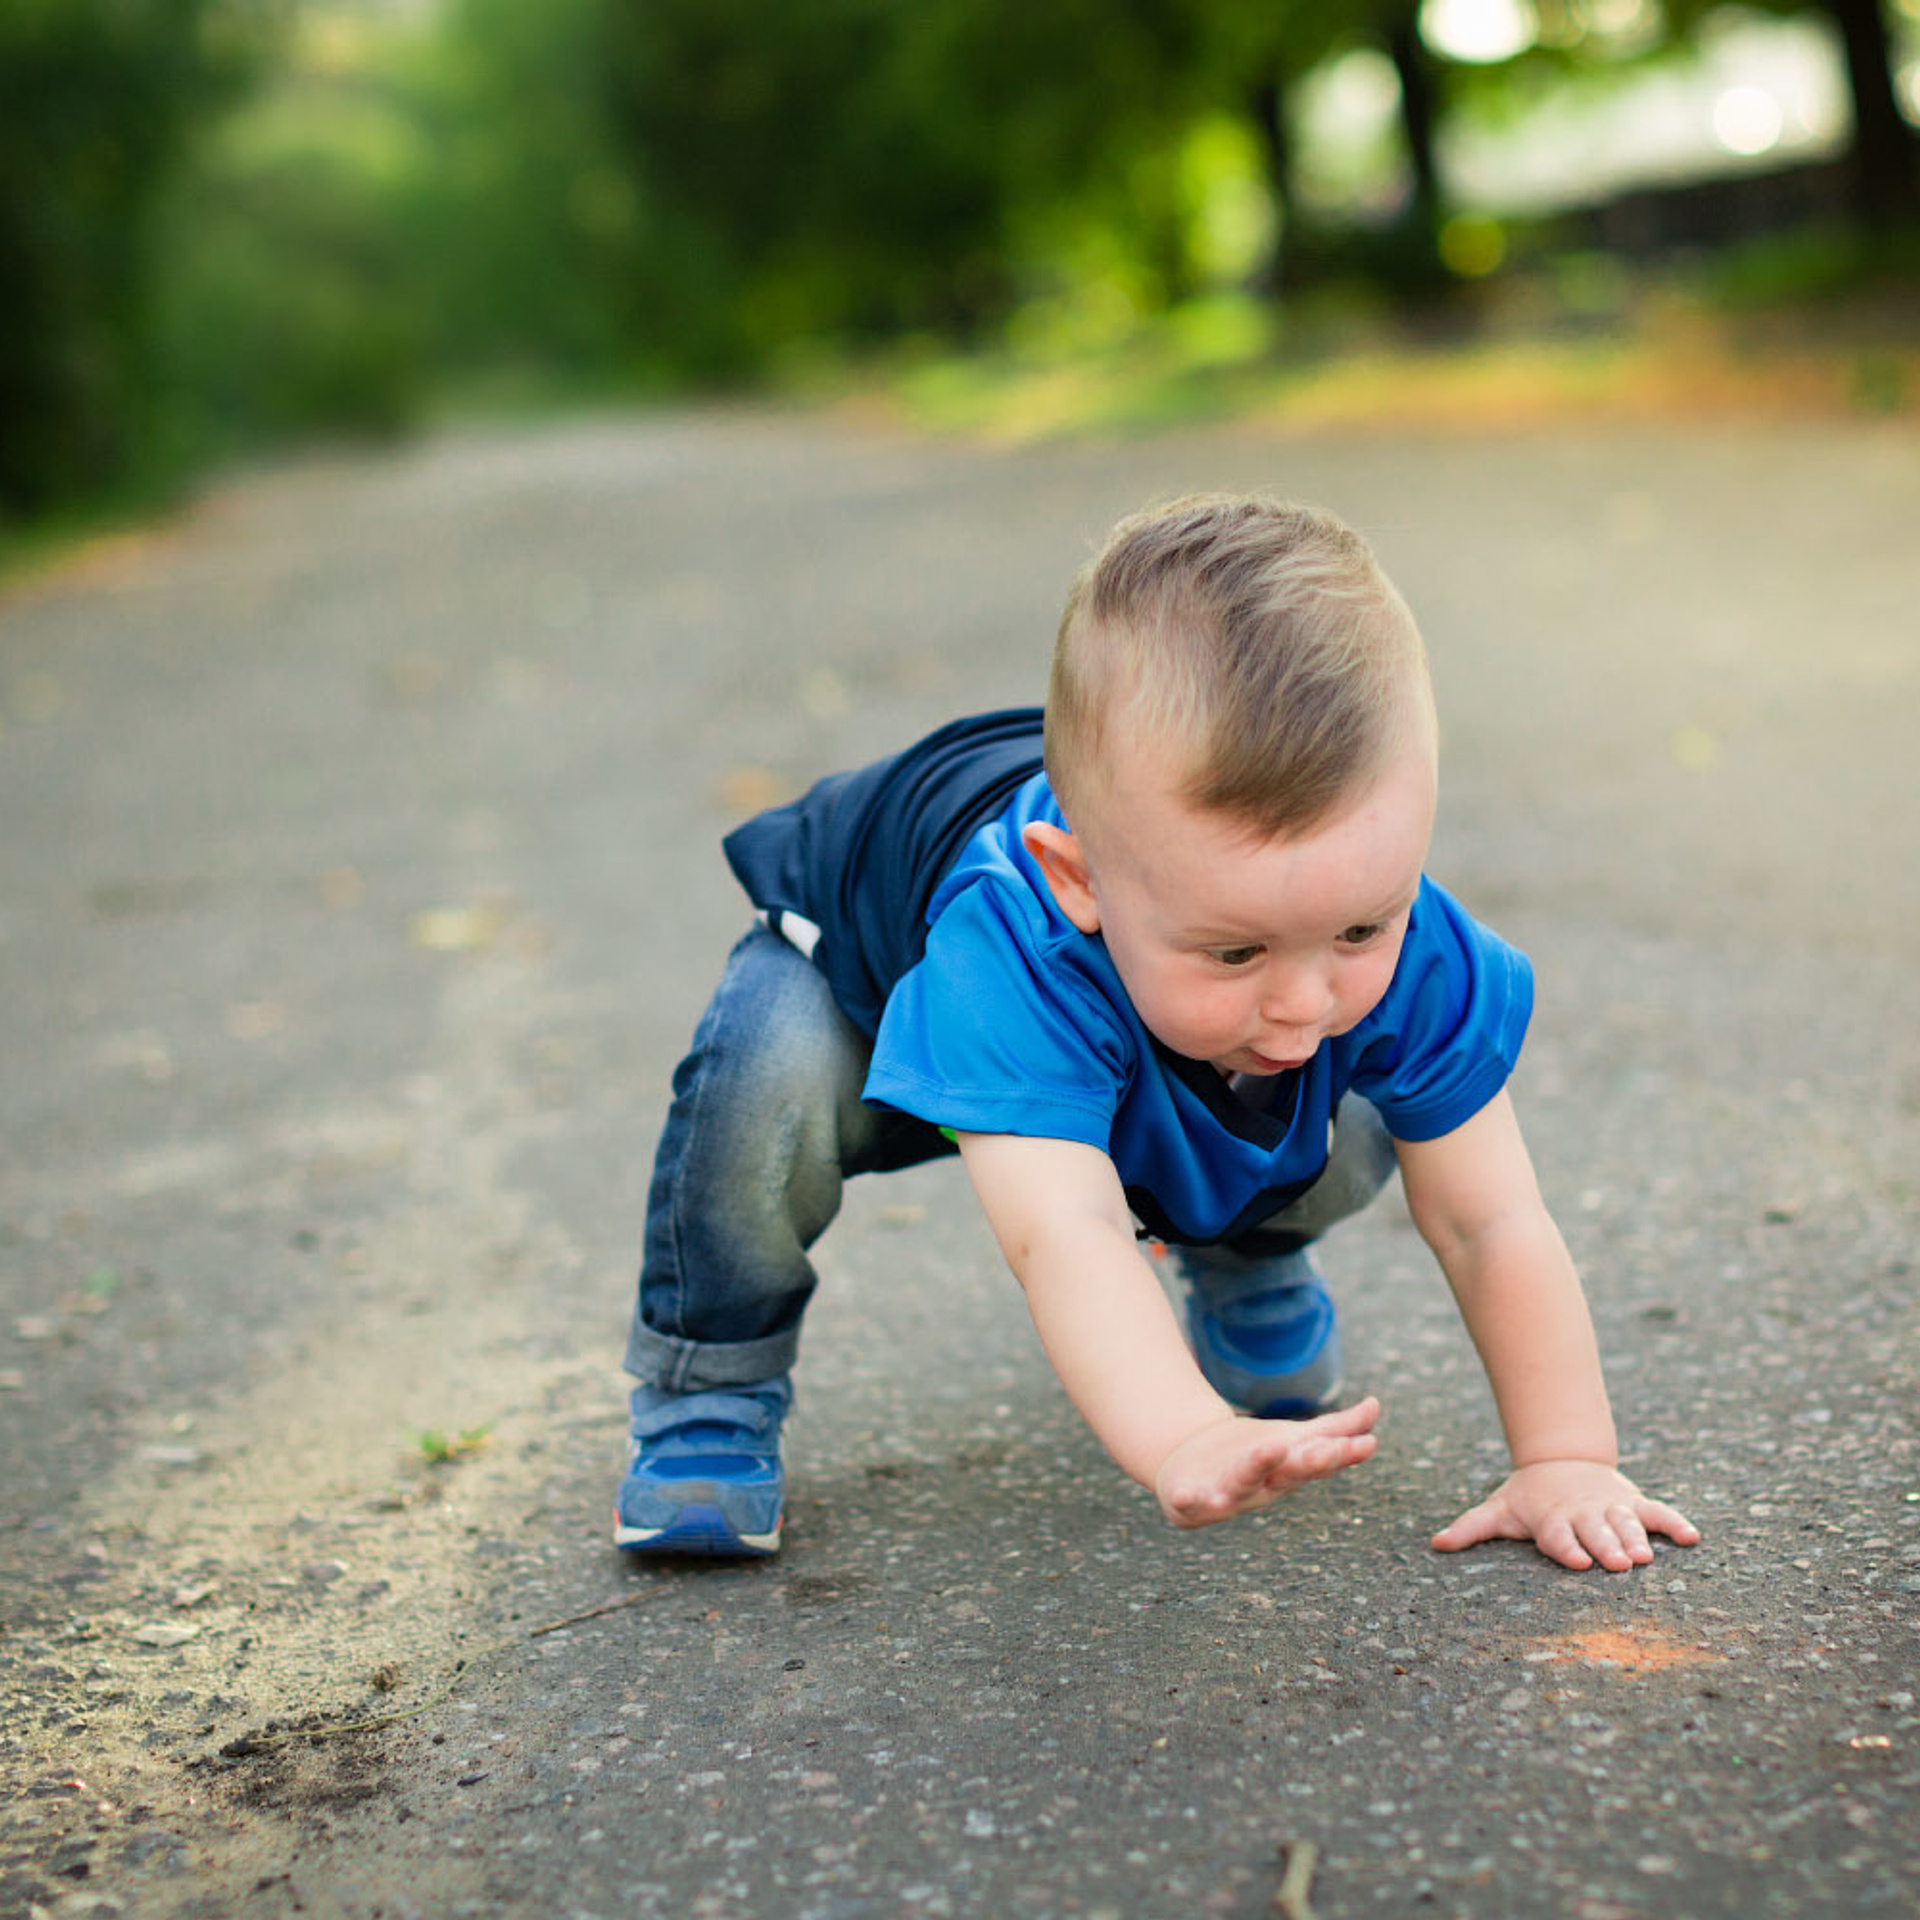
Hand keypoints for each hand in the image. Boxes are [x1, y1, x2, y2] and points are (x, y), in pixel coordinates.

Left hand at [1154, 1397, 1379, 1529]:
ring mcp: (1226, 1495)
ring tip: (1270, 1447)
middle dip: (1306, 1462)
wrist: (1188, 1465)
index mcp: (1288, 1470)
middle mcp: (1261, 1487)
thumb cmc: (1251, 1456)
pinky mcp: (1189, 1500)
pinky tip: (1187, 1495)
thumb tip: (1376, 1405)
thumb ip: (1334, 1428)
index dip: (1341, 1454)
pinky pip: (1190, 1503)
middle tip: (1324, 1450)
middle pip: (1286, 1473)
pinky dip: (1191, 1500)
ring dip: (1254, 1469)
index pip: (1318, 1460)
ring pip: (1241, 1485)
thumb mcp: (1291, 1440)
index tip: (1369, 1444)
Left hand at [1432, 1459, 1699, 1570]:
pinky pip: (1657, 1512)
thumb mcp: (1498, 1508)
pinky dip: (1674, 1523)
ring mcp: (1610, 1506)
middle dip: (1606, 1546)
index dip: (1566, 1547)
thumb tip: (1435, 1544)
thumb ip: (1471, 1528)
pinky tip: (1693, 1538)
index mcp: (1550, 1517)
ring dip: (1637, 1538)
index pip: (1557, 1535)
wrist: (1560, 1459)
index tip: (1576, 1561)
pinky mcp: (1633, 1501)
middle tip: (1619, 1563)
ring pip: (1626, 1523)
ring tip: (1647, 1556)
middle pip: (1595, 1531)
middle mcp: (1582, 1513)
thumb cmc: (1527, 1497)